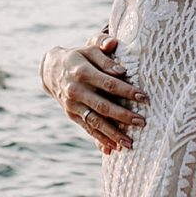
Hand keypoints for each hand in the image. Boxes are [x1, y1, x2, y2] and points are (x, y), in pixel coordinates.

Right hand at [41, 33, 145, 151]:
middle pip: (102, 106)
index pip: (108, 83)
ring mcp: (72, 105)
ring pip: (94, 122)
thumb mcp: (90, 48)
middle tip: (142, 122)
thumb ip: (103, 48)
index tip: (144, 97)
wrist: (52, 70)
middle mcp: (75, 90)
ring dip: (113, 134)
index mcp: (82, 72)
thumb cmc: (80, 57)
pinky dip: (100, 139)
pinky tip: (114, 148)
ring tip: (130, 143)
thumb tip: (118, 60)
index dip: (126, 91)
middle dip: (123, 116)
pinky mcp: (71, 115)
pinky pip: (87, 129)